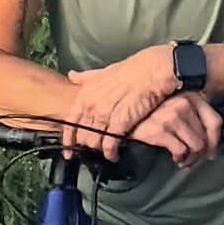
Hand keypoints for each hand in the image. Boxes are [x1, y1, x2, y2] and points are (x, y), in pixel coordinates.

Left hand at [57, 49, 179, 148]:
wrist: (155, 68)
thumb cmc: (134, 69)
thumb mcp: (105, 71)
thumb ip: (88, 77)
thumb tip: (72, 76)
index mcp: (87, 92)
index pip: (70, 121)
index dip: (68, 139)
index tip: (68, 151)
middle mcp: (92, 103)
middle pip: (82, 134)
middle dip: (87, 146)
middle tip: (95, 151)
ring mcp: (105, 112)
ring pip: (94, 141)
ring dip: (99, 150)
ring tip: (106, 152)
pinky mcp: (121, 121)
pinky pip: (110, 143)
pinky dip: (110, 152)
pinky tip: (114, 155)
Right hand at [129, 90, 223, 165]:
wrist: (121, 109)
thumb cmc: (146, 106)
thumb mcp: (173, 102)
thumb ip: (191, 113)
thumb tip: (207, 137)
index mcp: (190, 95)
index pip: (215, 121)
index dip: (215, 141)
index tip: (211, 151)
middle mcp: (184, 103)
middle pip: (206, 137)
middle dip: (200, 153)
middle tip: (192, 158)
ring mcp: (173, 116)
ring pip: (196, 146)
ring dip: (191, 158)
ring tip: (184, 160)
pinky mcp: (160, 129)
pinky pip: (181, 151)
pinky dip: (180, 159)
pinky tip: (175, 158)